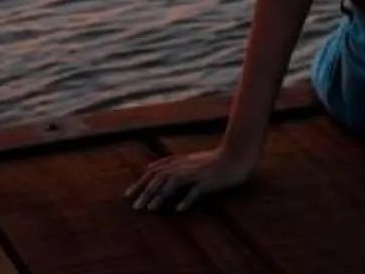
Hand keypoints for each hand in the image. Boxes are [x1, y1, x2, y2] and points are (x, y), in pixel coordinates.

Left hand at [128, 145, 254, 213]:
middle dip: (146, 192)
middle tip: (135, 207)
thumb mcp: (190, 161)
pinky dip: (186, 199)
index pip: (153, 171)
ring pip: (173, 183)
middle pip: (160, 177)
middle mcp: (184, 166)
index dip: (140, 182)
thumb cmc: (213, 161)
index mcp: (178, 161)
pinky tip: (178, 209)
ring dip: (161, 196)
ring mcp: (196, 173)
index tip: (128, 195)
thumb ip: (173, 166)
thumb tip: (153, 172)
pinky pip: (195, 190)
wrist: (235, 154)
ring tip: (151, 209)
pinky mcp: (208, 180)